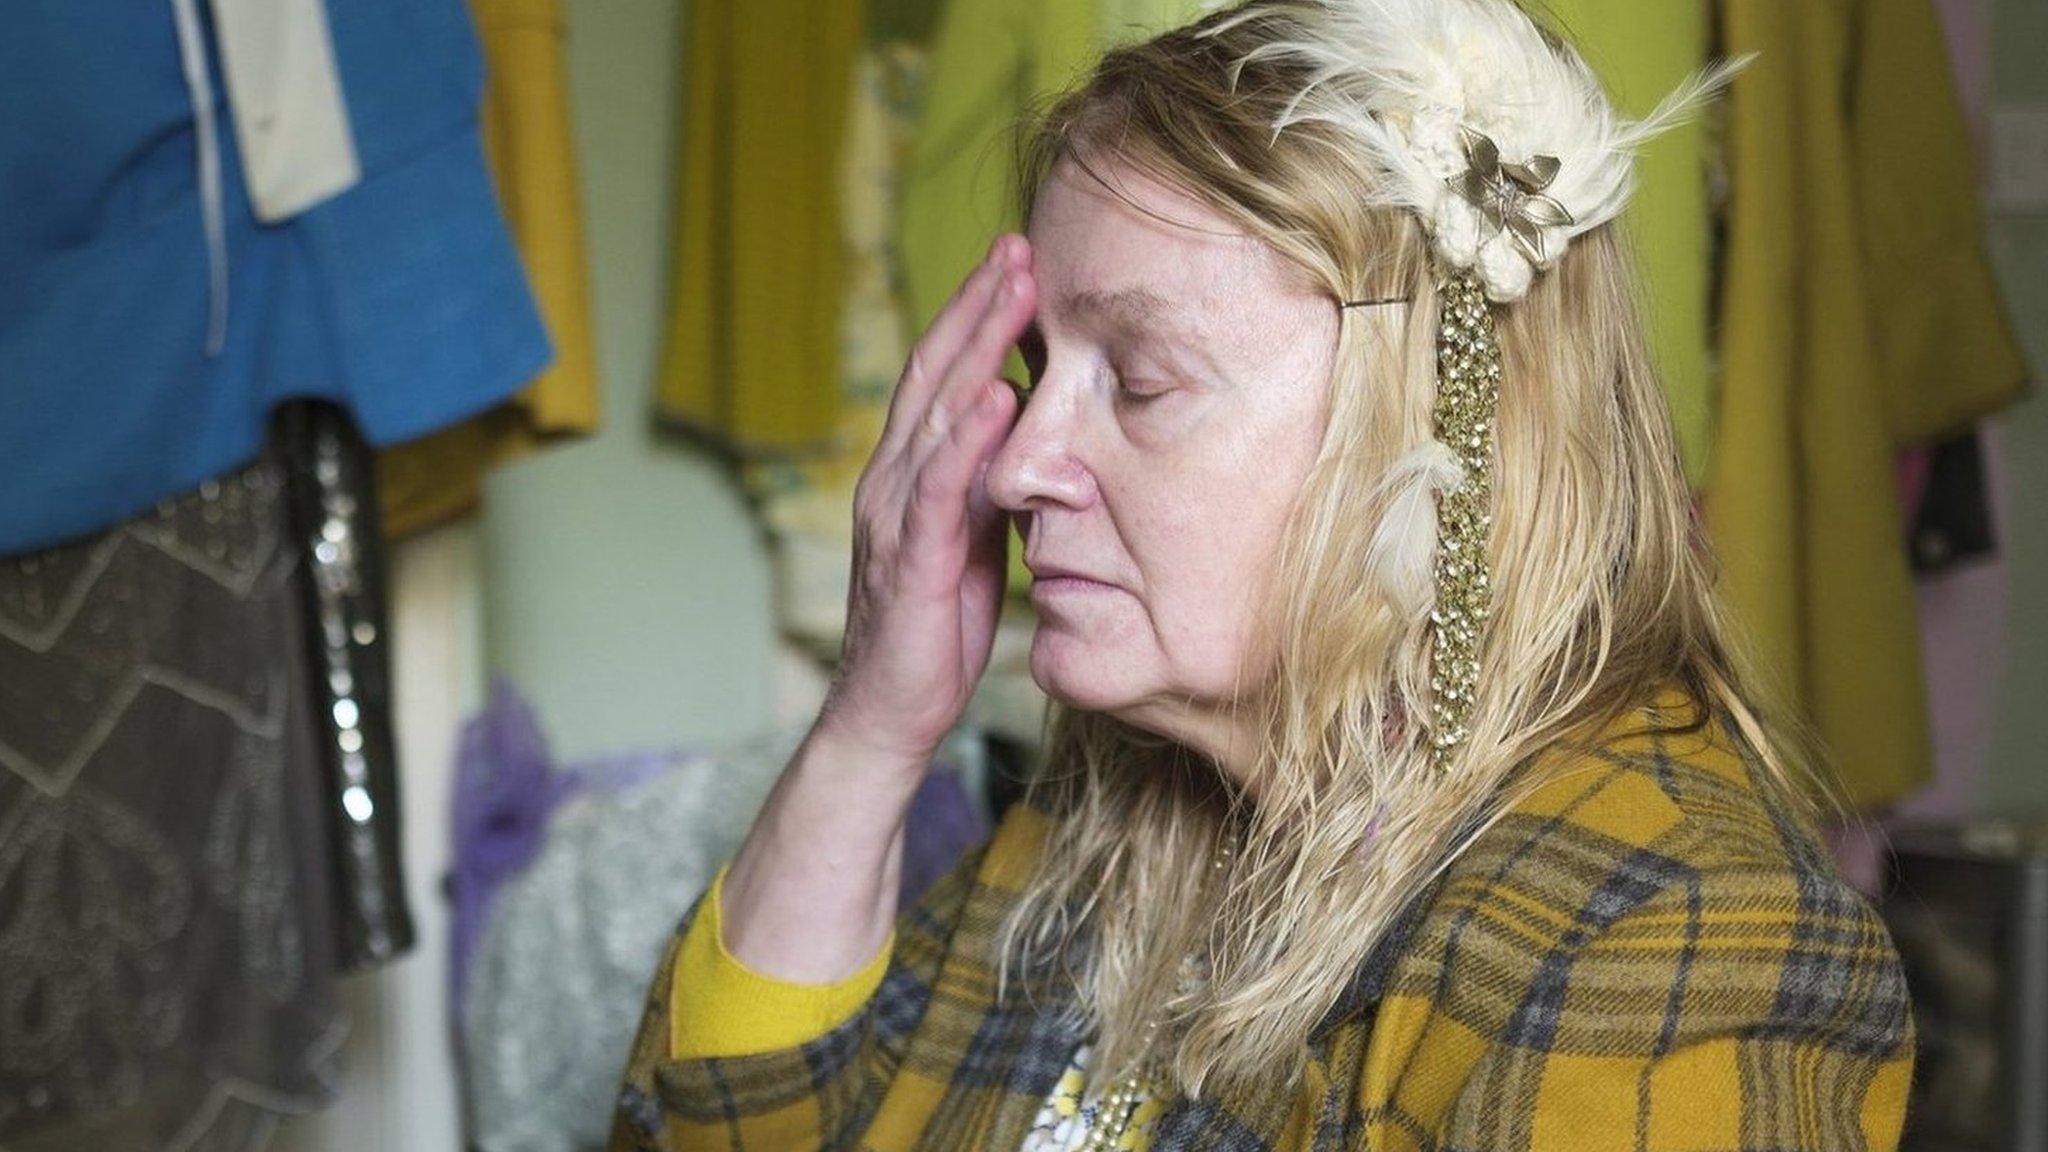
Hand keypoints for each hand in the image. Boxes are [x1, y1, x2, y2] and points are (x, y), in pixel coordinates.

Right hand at [815, 234, 1034, 767]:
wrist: (889, 713)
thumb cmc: (937, 628)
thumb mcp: (974, 539)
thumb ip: (990, 482)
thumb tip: (1029, 426)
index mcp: (908, 473)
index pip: (941, 376)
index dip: (975, 315)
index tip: (1017, 260)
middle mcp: (891, 480)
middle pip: (934, 373)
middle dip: (977, 306)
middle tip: (1020, 245)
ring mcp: (895, 516)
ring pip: (935, 412)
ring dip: (977, 347)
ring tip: (1014, 290)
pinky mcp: (911, 560)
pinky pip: (940, 488)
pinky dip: (968, 437)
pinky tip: (998, 395)